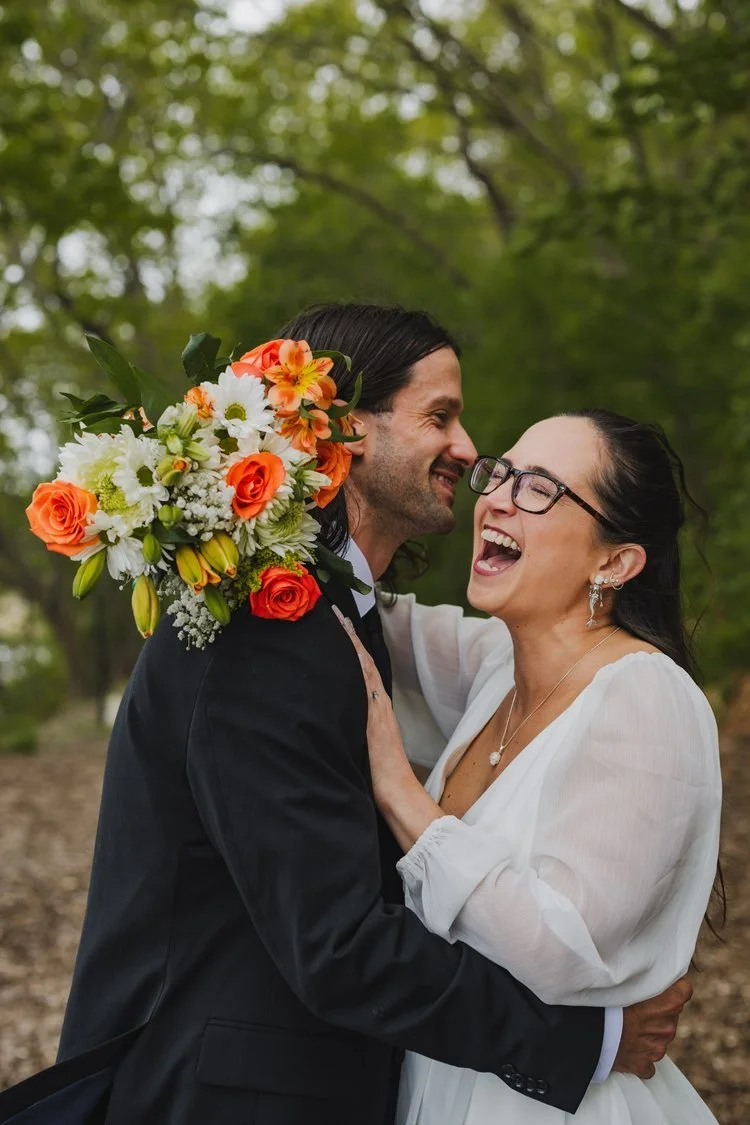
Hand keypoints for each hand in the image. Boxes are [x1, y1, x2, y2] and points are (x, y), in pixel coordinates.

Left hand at [333, 607, 412, 806]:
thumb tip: (337, 720)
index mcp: (375, 710)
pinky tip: (351, 652)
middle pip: (363, 663)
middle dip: (350, 638)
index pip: (363, 671)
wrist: (397, 792)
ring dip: (353, 646)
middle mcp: (377, 705)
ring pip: (364, 670)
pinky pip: (367, 688)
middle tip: (336, 613)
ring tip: (340, 623)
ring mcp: (376, 711)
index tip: (340, 627)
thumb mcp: (365, 746)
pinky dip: (360, 668)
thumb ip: (355, 729)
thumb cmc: (380, 776)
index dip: (352, 648)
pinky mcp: (374, 721)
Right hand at [614, 976, 692, 1077]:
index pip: (684, 990)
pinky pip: (648, 1059)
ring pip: (660, 1035)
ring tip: (628, 1023)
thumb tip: (650, 972)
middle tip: (638, 1003)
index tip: (665, 983)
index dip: (675, 985)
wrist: (589, 1036)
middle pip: (671, 1013)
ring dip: (649, 1029)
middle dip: (659, 1008)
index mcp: (668, 1005)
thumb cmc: (605, 1004)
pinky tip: (627, 1045)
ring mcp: (657, 1049)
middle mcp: (667, 1028)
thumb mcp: (626, 983)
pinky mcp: (644, 1065)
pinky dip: (640, 1052)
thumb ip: (645, 981)